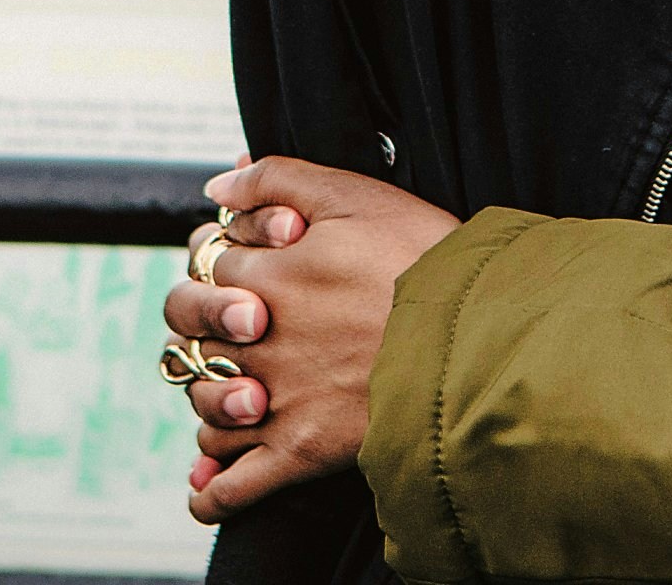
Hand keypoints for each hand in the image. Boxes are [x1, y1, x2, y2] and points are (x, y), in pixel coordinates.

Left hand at [163, 157, 457, 521]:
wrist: (479, 333)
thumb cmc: (425, 259)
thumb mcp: (354, 195)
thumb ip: (277, 178)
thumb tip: (219, 182)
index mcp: (265, 273)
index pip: (206, 262)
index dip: (221, 257)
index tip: (242, 261)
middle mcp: (258, 339)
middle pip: (192, 334)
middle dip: (202, 326)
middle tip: (238, 325)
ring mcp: (277, 399)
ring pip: (206, 409)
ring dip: (209, 401)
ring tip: (236, 394)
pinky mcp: (301, 452)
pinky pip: (234, 488)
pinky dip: (212, 493)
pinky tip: (205, 489)